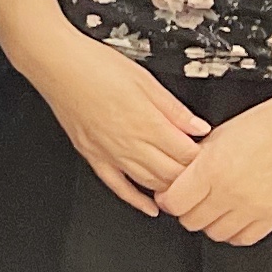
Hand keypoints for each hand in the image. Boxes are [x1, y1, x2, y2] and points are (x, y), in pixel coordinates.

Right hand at [32, 32, 213, 216]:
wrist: (56, 65)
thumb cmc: (95, 65)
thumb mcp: (145, 79)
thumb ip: (173, 108)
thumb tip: (199, 127)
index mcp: (147, 122)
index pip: (187, 154)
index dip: (205, 160)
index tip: (214, 158)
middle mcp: (130, 142)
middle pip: (172, 173)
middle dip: (192, 178)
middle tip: (204, 177)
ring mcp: (110, 152)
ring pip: (149, 182)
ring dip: (169, 189)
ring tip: (185, 191)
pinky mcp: (93, 155)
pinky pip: (117, 186)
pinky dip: (136, 200)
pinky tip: (149, 207)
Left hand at [154, 78, 271, 244]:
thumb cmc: (265, 124)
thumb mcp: (217, 136)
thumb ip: (194, 160)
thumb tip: (176, 178)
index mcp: (211, 168)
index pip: (173, 202)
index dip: (168, 199)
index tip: (170, 195)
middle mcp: (231, 191)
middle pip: (191, 221)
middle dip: (187, 210)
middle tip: (192, 199)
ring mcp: (253, 207)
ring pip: (215, 234)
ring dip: (210, 222)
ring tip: (214, 206)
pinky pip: (244, 238)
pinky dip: (235, 231)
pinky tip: (235, 215)